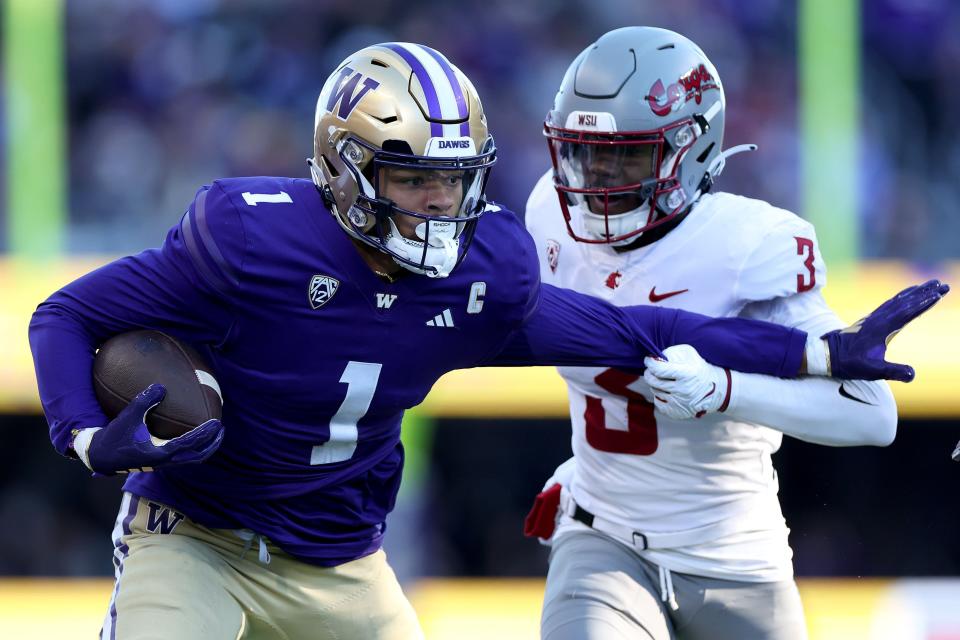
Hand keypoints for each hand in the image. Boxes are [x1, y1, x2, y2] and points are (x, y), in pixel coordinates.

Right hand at [80, 384, 223, 474]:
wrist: (100, 458)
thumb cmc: (113, 437)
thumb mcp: (127, 417)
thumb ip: (144, 402)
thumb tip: (160, 386)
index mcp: (160, 453)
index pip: (189, 443)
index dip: (205, 434)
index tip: (217, 423)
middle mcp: (165, 461)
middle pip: (198, 456)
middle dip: (212, 443)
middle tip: (221, 428)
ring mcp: (164, 463)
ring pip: (192, 458)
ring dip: (205, 446)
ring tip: (214, 433)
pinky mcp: (160, 461)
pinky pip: (184, 455)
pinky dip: (194, 446)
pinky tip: (194, 434)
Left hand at [643, 344, 730, 419]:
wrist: (715, 390)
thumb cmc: (697, 368)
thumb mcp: (689, 354)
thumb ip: (671, 352)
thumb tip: (654, 357)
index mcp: (687, 374)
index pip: (659, 369)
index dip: (650, 363)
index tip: (649, 360)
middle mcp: (683, 390)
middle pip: (653, 381)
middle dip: (649, 373)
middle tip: (652, 370)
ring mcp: (680, 403)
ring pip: (655, 391)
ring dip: (655, 384)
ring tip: (664, 380)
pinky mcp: (677, 413)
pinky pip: (657, 402)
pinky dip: (659, 396)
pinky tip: (667, 391)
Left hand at [823, 279, 948, 381]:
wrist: (825, 355)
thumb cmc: (849, 363)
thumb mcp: (873, 371)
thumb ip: (894, 372)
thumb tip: (913, 375)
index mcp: (882, 328)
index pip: (908, 312)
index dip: (924, 303)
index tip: (939, 294)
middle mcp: (878, 319)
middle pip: (905, 302)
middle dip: (924, 293)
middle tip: (942, 284)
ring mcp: (873, 318)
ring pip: (897, 301)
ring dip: (914, 292)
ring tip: (929, 285)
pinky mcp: (870, 320)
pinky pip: (889, 304)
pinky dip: (901, 297)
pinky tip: (906, 296)